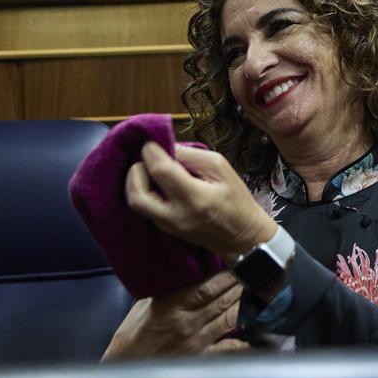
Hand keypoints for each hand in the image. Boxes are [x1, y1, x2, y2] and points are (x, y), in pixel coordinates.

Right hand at [101, 271, 249, 359]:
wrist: (125, 365)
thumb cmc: (133, 333)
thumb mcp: (145, 304)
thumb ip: (167, 290)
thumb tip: (184, 273)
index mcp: (173, 305)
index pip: (207, 287)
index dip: (227, 275)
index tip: (239, 263)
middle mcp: (188, 322)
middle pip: (223, 300)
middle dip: (240, 285)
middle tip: (256, 273)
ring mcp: (197, 340)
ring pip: (229, 318)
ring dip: (245, 304)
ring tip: (259, 292)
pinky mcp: (201, 356)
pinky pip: (228, 348)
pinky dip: (244, 342)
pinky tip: (259, 334)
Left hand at [125, 143, 275, 256]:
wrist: (242, 235)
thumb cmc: (236, 199)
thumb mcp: (221, 167)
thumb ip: (191, 155)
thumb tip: (166, 146)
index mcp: (195, 198)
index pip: (161, 171)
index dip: (150, 152)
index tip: (151, 141)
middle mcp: (177, 216)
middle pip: (137, 193)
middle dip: (135, 170)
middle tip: (146, 158)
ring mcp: (168, 227)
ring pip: (136, 203)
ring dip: (136, 182)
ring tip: (148, 169)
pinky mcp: (165, 230)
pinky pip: (144, 209)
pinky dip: (144, 191)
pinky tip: (155, 182)